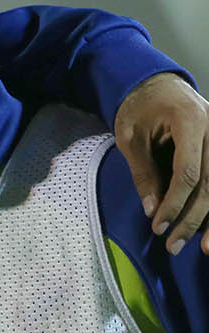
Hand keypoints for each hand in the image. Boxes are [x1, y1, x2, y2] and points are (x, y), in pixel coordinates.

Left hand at [113, 73, 208, 254]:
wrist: (159, 85)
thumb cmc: (140, 109)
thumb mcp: (131, 137)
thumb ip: (144, 172)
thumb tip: (153, 210)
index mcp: (191, 121)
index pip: (189, 172)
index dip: (175, 203)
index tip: (158, 227)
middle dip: (193, 218)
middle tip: (174, 245)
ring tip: (203, 248)